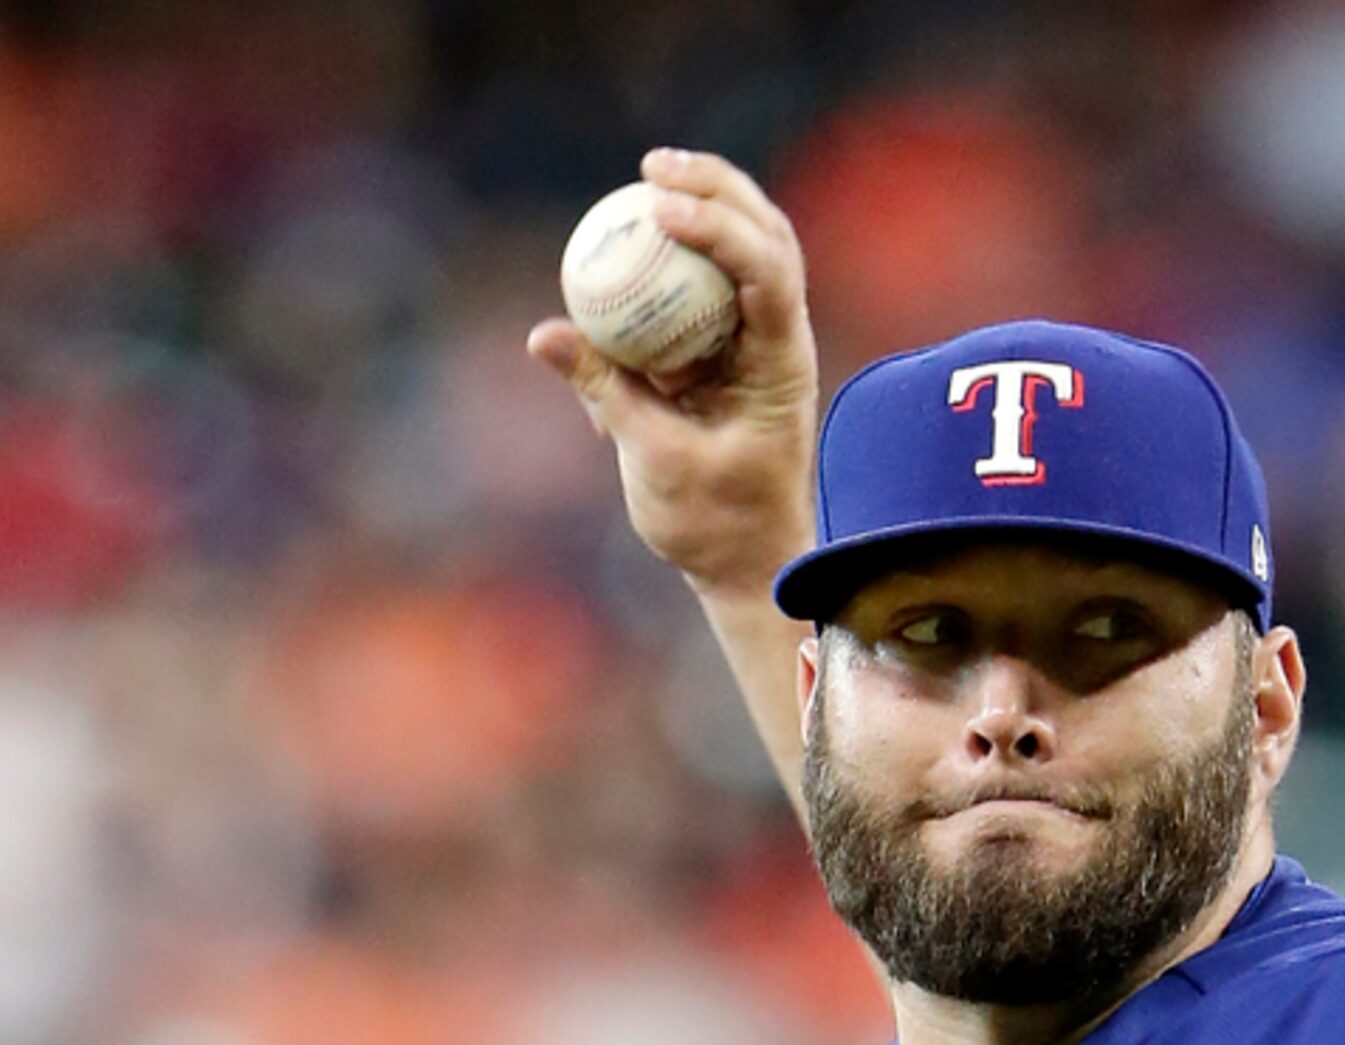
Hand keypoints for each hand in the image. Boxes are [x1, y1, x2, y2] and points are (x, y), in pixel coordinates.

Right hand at [527, 148, 819, 599]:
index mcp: (781, 365)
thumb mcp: (653, 460)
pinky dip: (674, 254)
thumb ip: (603, 392)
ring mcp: (758, 340)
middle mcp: (780, 340)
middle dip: (719, 188)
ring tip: (648, 173)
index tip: (661, 209)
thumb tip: (545, 334)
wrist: (745, 560)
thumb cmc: (713, 523)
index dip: (722, 230)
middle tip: (653, 165)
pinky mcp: (727, 348)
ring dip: (705, 204)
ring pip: (746, 250)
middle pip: (768, 237)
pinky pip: (703, 284)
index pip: (767, 276)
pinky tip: (633, 226)